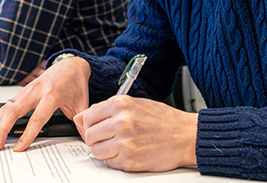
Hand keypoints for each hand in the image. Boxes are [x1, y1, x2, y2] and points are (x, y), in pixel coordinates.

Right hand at [0, 56, 90, 151]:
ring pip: (6, 107)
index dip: (27, 135)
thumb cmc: (74, 82)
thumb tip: (86, 139)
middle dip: (2, 129)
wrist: (70, 65)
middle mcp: (36, 91)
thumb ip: (81, 122)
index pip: (37, 118)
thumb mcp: (82, 103)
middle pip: (13, 111)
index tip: (19, 148)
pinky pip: (7, 105)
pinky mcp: (22, 92)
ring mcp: (27, 90)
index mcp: (52, 94)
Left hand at [74, 96, 197, 171]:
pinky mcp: (130, 160)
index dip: (89, 124)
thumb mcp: (134, 104)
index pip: (88, 116)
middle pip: (89, 135)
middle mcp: (121, 122)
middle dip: (95, 138)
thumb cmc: (163, 120)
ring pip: (96, 151)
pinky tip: (127, 152)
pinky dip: (115, 160)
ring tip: (117, 146)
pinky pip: (109, 163)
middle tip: (106, 138)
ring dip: (104, 151)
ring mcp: (125, 142)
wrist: (186, 136)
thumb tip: (80, 118)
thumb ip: (106, 109)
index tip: (95, 127)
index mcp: (120, 104)